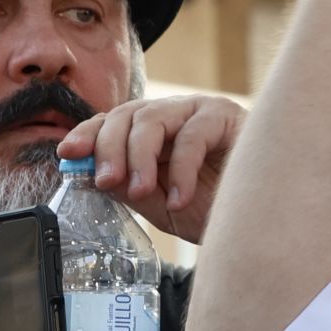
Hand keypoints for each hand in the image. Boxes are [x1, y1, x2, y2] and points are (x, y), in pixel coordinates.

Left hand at [58, 95, 245, 243]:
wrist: (262, 220)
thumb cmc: (216, 209)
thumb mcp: (162, 204)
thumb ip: (130, 187)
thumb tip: (92, 173)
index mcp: (157, 132)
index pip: (113, 122)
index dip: (88, 134)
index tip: (69, 154)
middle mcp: (176, 114)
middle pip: (127, 114)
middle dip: (109, 148)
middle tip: (106, 181)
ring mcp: (202, 110)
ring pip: (153, 117)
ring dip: (139, 156)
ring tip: (141, 190)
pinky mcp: (229, 116)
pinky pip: (192, 136)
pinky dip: (181, 169)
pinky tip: (181, 198)